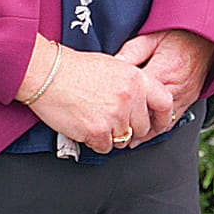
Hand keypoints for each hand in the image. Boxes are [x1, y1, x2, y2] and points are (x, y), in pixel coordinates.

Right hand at [22, 41, 172, 152]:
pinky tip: (86, 127)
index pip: (164, 102)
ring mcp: (115, 116)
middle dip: (130, 129)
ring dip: (111, 135)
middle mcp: (129, 97)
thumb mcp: (114, 66)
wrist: (48, 73)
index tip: (160, 124)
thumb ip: (130, 84)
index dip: (163, 117)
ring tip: (96, 120)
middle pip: (142, 127)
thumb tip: (138, 102)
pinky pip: (105, 147)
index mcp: (136, 78)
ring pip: (123, 139)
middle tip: (115, 123)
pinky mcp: (97, 131)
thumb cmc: (75, 68)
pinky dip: (96, 142)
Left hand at [117, 28, 213, 140]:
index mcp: (162, 71)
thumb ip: (131, 52)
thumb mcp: (150, 37)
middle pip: (148, 116)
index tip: (106, 110)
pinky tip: (147, 131)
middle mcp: (174, 88)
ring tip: (127, 136)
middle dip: (130, 125)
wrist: (206, 35)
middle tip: (113, 131)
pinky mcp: (190, 99)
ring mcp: (184, 96)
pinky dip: (159, 128)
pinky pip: (173, 121)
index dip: (120, 106)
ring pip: (161, 124)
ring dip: (144, 132)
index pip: (136, 96)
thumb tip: (112, 65)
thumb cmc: (179, 34)